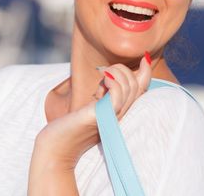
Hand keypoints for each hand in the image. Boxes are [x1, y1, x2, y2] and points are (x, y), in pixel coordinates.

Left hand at [28, 54, 151, 193]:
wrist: (57, 145)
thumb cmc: (71, 125)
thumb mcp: (92, 103)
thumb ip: (103, 91)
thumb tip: (109, 72)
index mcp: (121, 111)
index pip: (142, 90)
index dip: (146, 72)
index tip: (144, 57)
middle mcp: (121, 115)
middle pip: (137, 86)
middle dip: (124, 70)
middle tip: (105, 70)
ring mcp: (113, 116)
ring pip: (129, 87)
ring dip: (117, 72)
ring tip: (102, 73)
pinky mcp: (102, 116)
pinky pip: (117, 95)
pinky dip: (113, 80)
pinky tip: (103, 78)